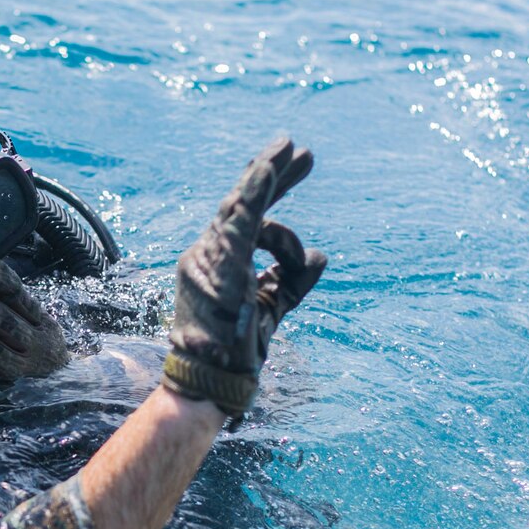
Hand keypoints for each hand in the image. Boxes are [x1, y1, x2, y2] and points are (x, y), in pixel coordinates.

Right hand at [161, 137, 326, 417]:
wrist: (210, 381)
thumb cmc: (234, 352)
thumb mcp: (273, 307)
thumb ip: (292, 280)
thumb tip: (322, 253)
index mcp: (217, 264)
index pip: (245, 221)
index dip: (270, 193)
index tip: (294, 168)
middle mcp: (206, 255)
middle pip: (241, 205)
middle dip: (271, 175)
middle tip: (298, 148)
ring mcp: (208, 258)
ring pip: (242, 209)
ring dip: (266, 175)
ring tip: (292, 148)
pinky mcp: (219, 266)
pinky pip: (238, 221)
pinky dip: (253, 193)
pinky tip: (268, 168)